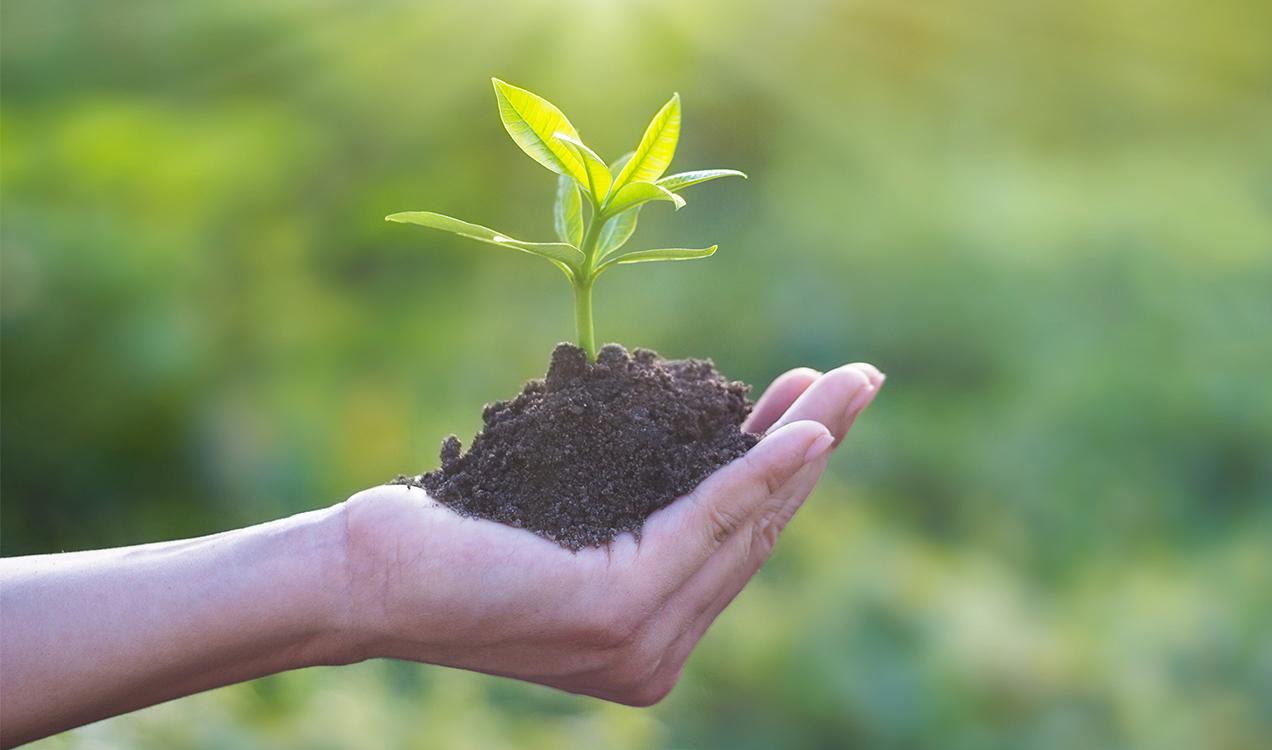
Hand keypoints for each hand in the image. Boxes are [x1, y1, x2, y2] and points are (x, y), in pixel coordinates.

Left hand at [340, 363, 884, 704]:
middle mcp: (654, 650)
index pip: (732, 543)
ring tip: (848, 386)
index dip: (784, 472)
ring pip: (743, 525)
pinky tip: (798, 429)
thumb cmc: (447, 540)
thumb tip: (692, 447)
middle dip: (814, 449)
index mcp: (644, 633)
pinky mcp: (617, 610)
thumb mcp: (565, 516)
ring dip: (803, 447)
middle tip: (861, 382)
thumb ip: (636, 512)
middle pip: (755, 532)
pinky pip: (704, 524)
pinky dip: (754, 471)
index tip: (817, 407)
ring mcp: (639, 639)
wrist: (363, 580)